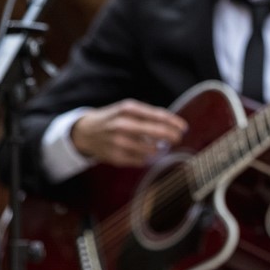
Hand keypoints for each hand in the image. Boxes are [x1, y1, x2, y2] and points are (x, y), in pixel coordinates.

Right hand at [71, 100, 187, 166]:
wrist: (85, 132)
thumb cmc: (114, 119)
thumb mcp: (127, 109)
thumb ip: (149, 116)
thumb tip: (175, 126)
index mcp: (127, 109)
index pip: (157, 115)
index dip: (173, 123)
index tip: (184, 128)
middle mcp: (122, 124)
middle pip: (156, 132)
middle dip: (171, 136)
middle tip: (178, 138)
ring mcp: (118, 142)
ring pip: (151, 149)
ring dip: (159, 148)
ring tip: (159, 145)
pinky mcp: (116, 157)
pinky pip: (141, 160)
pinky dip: (146, 157)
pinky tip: (144, 153)